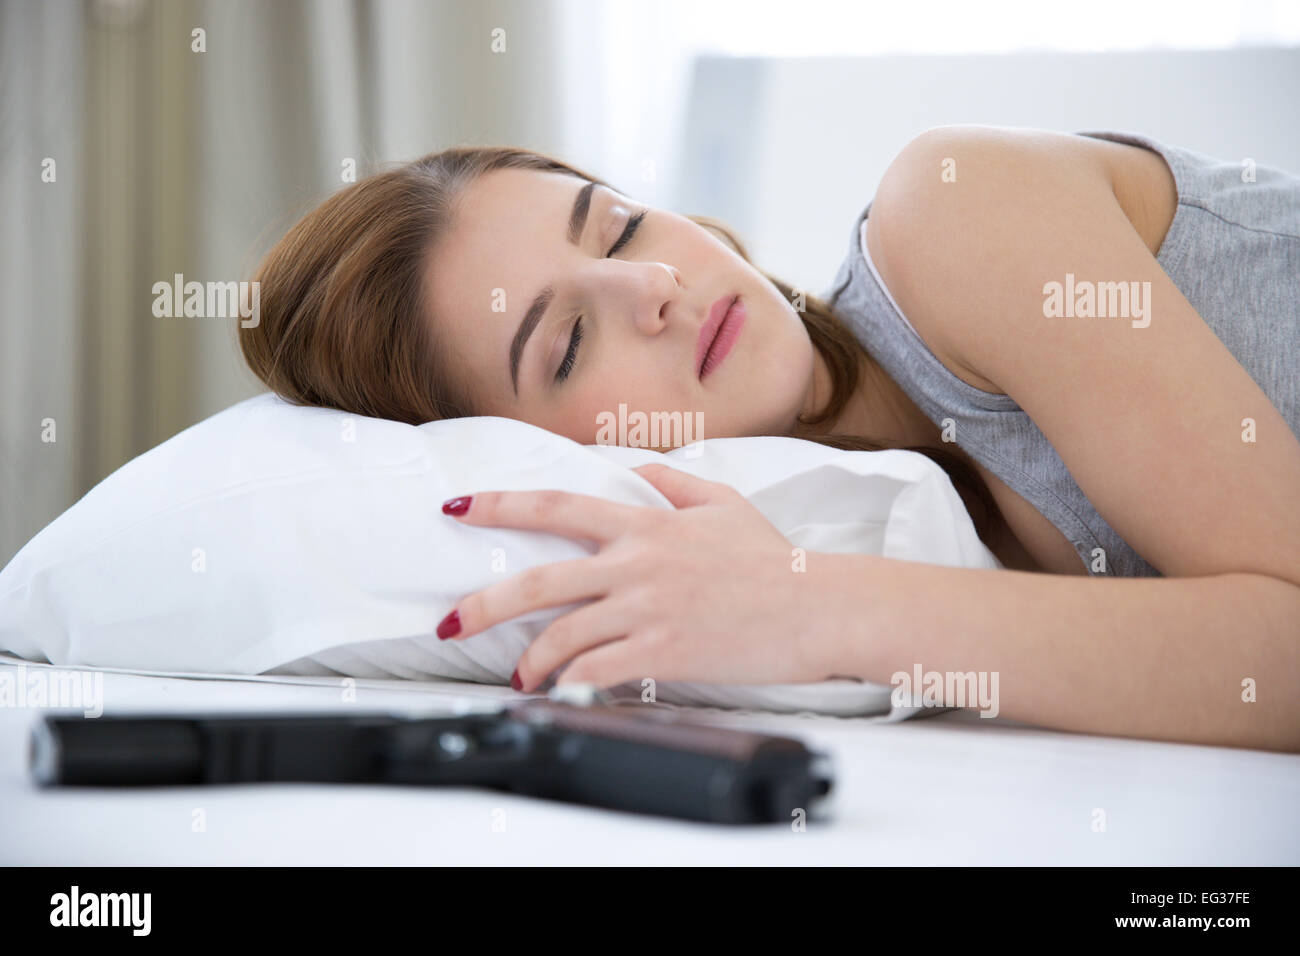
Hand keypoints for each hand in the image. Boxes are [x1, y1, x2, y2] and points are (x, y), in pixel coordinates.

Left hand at [436, 463, 835, 691]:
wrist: (819, 607)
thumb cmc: (776, 560)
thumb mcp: (725, 503)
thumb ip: (672, 482)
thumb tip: (634, 469)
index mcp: (647, 524)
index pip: (557, 505)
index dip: (499, 504)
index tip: (457, 506)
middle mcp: (638, 563)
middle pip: (540, 579)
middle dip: (483, 602)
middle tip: (450, 620)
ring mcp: (649, 609)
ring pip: (563, 633)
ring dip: (530, 658)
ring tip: (520, 673)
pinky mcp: (665, 652)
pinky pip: (597, 670)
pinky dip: (569, 682)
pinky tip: (559, 690)